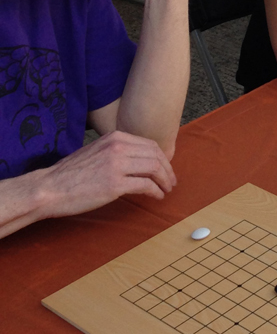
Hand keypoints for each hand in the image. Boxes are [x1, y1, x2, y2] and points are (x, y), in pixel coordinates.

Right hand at [34, 130, 175, 219]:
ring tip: (166, 189)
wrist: (48, 189)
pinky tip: (157, 196)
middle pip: (155, 155)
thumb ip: (117, 151)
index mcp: (115, 137)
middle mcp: (118, 147)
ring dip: (164, 180)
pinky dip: (155, 191)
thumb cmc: (69, 174)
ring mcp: (117, 165)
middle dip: (167, 169)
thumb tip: (138, 159)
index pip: (149, 144)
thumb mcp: (96, 151)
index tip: (166, 168)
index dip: (162, 158)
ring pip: (154, 169)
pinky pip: (145, 185)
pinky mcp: (114, 184)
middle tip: (171, 181)